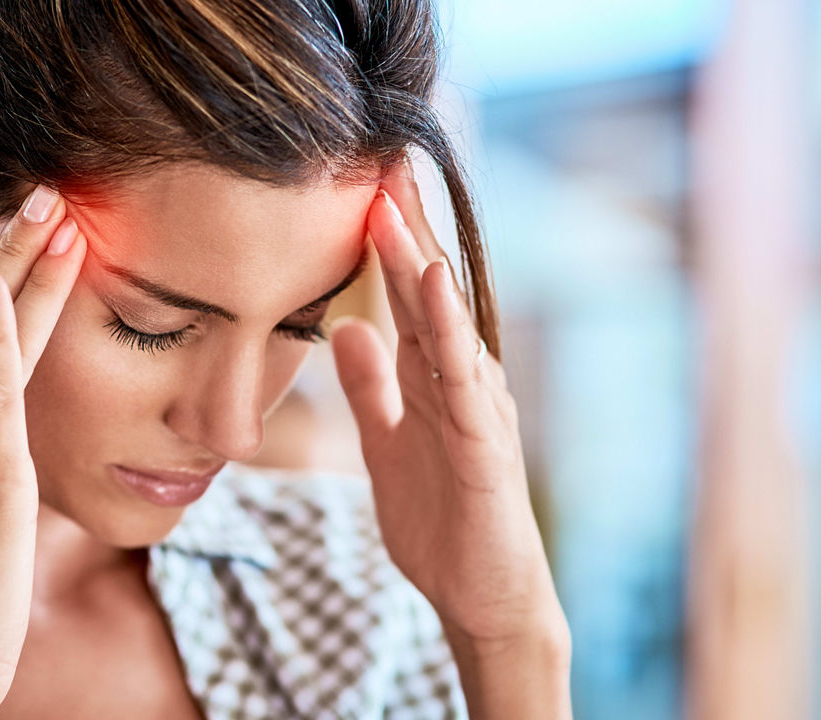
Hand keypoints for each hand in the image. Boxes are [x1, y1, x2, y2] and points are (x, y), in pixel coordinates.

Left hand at [330, 160, 565, 647]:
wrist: (482, 596)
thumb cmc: (442, 518)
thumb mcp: (388, 442)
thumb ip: (371, 388)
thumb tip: (343, 329)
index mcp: (436, 378)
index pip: (407, 298)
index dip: (385, 245)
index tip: (359, 188)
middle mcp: (462, 381)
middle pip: (429, 295)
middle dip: (405, 231)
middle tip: (380, 164)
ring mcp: (479, 409)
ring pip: (446, 324)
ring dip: (421, 264)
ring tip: (396, 207)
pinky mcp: (485, 445)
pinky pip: (464, 378)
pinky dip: (448, 330)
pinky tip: (433, 287)